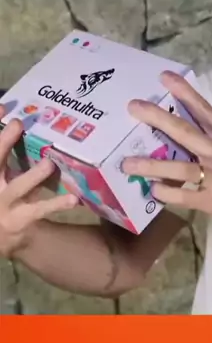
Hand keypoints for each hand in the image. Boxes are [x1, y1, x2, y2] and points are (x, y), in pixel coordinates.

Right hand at [0, 106, 77, 258]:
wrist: (2, 235)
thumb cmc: (6, 195)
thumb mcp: (4, 174)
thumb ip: (10, 152)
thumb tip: (21, 118)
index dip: (0, 133)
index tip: (2, 108)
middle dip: (4, 143)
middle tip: (18, 124)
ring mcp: (5, 203)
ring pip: (18, 187)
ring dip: (33, 175)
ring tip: (48, 164)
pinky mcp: (20, 219)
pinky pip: (39, 210)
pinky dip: (56, 204)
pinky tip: (72, 198)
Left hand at [123, 72, 211, 240]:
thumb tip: (181, 129)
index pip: (204, 110)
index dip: (184, 92)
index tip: (164, 76)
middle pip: (185, 132)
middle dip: (158, 118)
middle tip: (134, 107)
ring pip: (179, 168)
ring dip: (151, 165)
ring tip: (127, 162)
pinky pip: (184, 196)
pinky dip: (167, 193)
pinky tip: (153, 190)